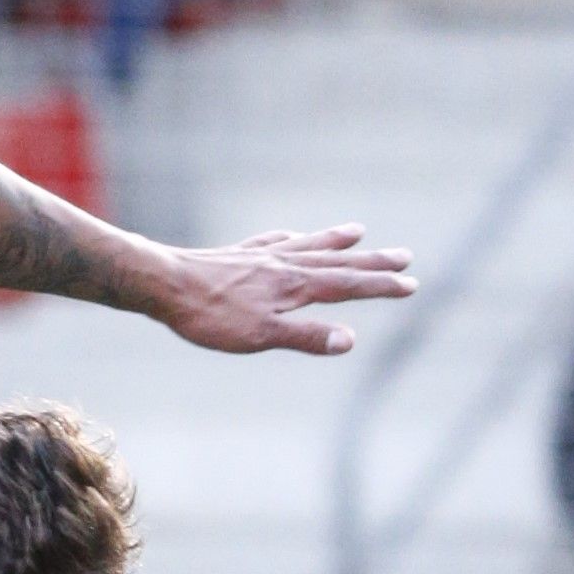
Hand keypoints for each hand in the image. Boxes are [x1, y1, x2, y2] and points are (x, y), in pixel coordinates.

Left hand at [155, 223, 414, 357]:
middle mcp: (283, 265)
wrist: (163, 284)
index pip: (347, 286)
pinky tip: (292, 236)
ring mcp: (260, 257)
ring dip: (336, 242)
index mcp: (293, 287)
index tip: (411, 284)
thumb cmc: (209, 316)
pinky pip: (273, 242)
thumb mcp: (260, 336)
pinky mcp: (237, 255)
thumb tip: (349, 340)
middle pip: (336, 262)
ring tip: (359, 232)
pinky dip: (291, 238)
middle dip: (372, 262)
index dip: (380, 286)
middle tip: (405, 256)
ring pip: (308, 246)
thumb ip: (305, 337)